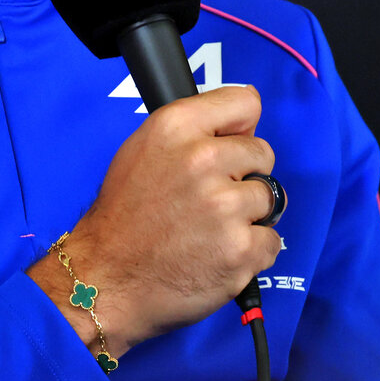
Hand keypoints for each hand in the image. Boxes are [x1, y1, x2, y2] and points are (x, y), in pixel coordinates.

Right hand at [28, 85, 282, 356]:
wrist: (107, 277)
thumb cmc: (124, 215)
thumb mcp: (141, 149)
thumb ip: (190, 131)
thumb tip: (238, 128)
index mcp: (175, 127)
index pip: (246, 102)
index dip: (240, 128)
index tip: (231, 144)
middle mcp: (202, 159)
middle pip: (264, 153)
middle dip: (244, 175)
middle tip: (210, 197)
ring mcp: (224, 206)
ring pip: (269, 198)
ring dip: (248, 215)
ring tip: (210, 228)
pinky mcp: (240, 249)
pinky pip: (271, 240)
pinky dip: (251, 250)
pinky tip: (217, 252)